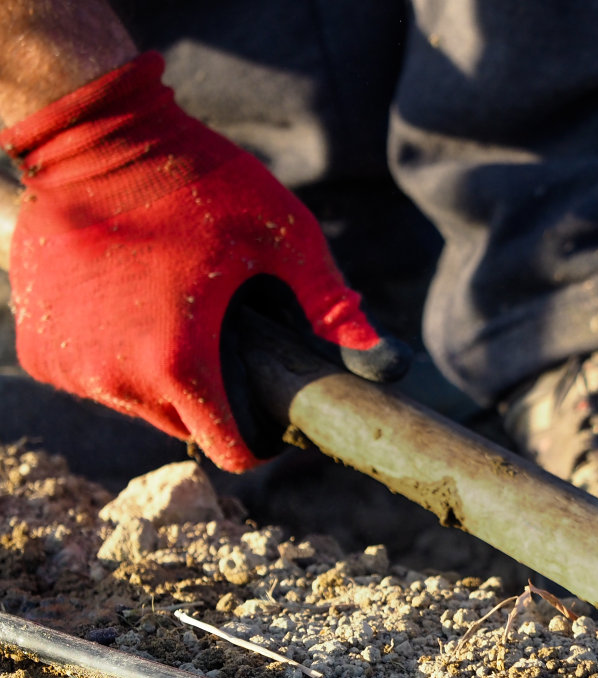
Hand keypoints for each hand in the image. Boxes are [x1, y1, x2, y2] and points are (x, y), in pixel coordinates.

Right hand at [1, 53, 406, 471]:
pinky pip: (92, 376)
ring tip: (181, 316)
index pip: (229, 451)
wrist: (93, 137)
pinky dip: (115, 356)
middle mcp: (116, 377)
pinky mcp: (37, 345)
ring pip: (137, 403)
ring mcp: (69, 364)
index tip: (273, 412)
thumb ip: (334, 308)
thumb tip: (391, 364)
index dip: (260, 439)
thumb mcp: (286, 239)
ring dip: (162, 375)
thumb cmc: (197, 181)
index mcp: (178, 364)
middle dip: (214, 398)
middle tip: (229, 344)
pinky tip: (135, 311)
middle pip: (185, 426)